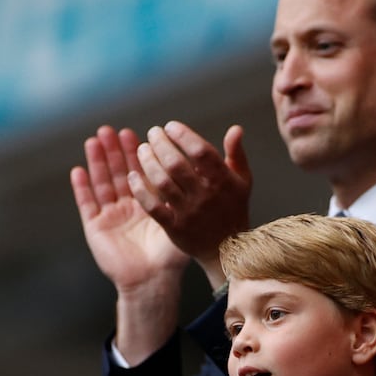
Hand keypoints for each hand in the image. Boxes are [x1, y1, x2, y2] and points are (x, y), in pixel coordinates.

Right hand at [71, 126, 189, 362]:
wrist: (152, 282)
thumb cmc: (170, 256)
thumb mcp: (184, 222)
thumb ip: (195, 199)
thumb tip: (210, 174)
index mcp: (149, 203)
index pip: (145, 171)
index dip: (143, 153)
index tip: (146, 134)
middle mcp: (128, 206)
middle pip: (121, 172)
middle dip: (118, 151)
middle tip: (116, 130)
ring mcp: (110, 215)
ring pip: (103, 182)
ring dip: (98, 161)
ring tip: (96, 139)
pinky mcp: (96, 227)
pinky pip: (87, 203)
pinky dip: (82, 187)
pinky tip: (79, 170)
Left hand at [128, 121, 252, 288]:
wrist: (228, 249)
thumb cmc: (233, 209)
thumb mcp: (242, 181)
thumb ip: (237, 154)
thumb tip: (235, 129)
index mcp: (223, 181)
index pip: (201, 151)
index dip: (183, 135)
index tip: (170, 126)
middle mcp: (206, 195)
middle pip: (177, 164)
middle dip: (161, 144)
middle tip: (152, 133)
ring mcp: (189, 212)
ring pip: (162, 182)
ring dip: (148, 162)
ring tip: (142, 149)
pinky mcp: (174, 227)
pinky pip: (153, 206)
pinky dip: (140, 190)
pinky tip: (133, 176)